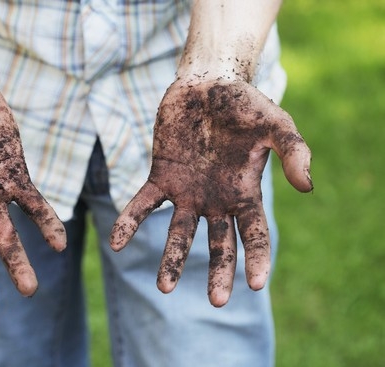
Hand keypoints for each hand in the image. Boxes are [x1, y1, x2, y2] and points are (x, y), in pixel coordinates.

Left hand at [110, 79, 311, 306]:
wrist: (206, 83)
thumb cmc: (245, 103)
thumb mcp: (276, 123)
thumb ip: (295, 152)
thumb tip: (307, 187)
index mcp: (245, 193)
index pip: (254, 234)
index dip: (257, 258)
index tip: (257, 284)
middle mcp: (215, 200)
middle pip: (219, 243)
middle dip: (218, 271)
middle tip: (216, 301)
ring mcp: (187, 192)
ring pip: (179, 232)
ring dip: (171, 259)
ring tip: (164, 287)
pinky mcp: (161, 178)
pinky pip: (144, 205)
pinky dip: (130, 222)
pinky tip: (115, 242)